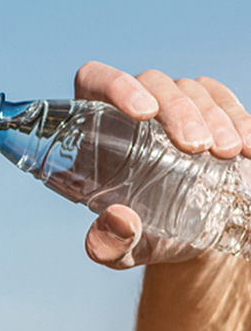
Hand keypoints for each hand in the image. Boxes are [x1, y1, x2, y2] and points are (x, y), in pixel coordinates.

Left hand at [73, 62, 250, 267]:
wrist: (188, 239)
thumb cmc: (143, 237)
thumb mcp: (123, 250)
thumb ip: (109, 244)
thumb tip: (118, 221)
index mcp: (95, 130)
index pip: (95, 81)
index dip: (115, 84)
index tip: (144, 113)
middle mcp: (132, 109)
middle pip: (152, 83)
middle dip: (178, 111)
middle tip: (196, 147)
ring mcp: (172, 106)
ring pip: (190, 89)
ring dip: (212, 116)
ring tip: (227, 153)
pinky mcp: (208, 109)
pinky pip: (223, 98)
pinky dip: (240, 119)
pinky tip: (249, 147)